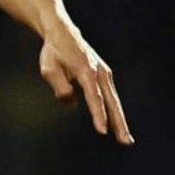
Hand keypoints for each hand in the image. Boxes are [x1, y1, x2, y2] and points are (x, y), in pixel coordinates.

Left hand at [39, 23, 133, 145]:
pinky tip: (118, 125)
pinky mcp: (105, 74)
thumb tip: (71, 102)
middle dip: (119, 123)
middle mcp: (99, 72)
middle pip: (111, 101)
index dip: (98, 115)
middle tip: (126, 142)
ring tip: (126, 140)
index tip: (102, 131)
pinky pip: (111, 96)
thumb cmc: (53, 52)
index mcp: (86, 71)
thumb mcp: (48, 68)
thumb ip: (59, 86)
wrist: (63, 32)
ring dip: (120, 120)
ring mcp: (105, 73)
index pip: (94, 97)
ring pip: (114, 100)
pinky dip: (116, 111)